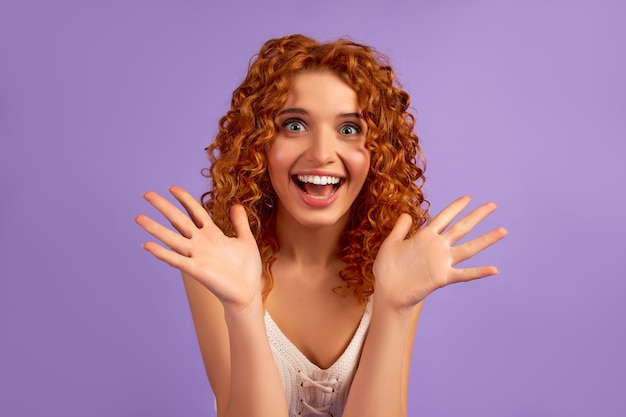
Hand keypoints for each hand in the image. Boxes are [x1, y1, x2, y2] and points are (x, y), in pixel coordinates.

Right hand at [135, 186, 262, 309]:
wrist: (247, 292)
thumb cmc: (246, 268)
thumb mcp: (246, 240)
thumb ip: (240, 223)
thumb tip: (236, 205)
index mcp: (212, 234)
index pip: (195, 211)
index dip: (185, 199)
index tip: (172, 187)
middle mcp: (201, 242)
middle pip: (178, 220)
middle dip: (163, 206)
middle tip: (147, 194)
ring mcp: (197, 255)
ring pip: (172, 238)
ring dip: (155, 228)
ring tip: (138, 217)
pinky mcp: (196, 270)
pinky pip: (176, 260)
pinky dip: (162, 253)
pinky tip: (147, 245)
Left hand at [372, 196, 507, 310]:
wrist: (387, 292)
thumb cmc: (386, 269)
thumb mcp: (390, 244)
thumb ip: (399, 229)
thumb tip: (406, 213)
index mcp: (424, 237)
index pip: (444, 218)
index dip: (455, 207)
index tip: (468, 197)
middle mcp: (437, 247)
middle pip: (461, 228)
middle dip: (477, 216)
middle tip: (493, 205)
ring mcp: (441, 262)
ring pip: (468, 248)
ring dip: (486, 240)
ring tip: (503, 230)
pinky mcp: (442, 277)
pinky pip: (464, 274)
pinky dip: (479, 272)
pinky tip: (494, 269)